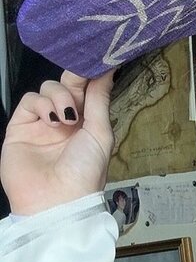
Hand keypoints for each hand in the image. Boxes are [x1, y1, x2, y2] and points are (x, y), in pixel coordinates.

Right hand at [0, 69, 115, 215]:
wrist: (56, 200)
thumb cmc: (84, 174)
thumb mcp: (100, 134)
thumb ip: (100, 99)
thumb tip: (108, 71)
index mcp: (88, 124)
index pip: (87, 90)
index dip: (90, 75)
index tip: (97, 62)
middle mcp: (66, 122)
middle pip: (67, 85)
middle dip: (74, 80)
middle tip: (79, 83)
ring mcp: (43, 123)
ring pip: (48, 89)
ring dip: (59, 97)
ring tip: (66, 119)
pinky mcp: (21, 126)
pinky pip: (30, 101)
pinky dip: (41, 105)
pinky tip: (51, 120)